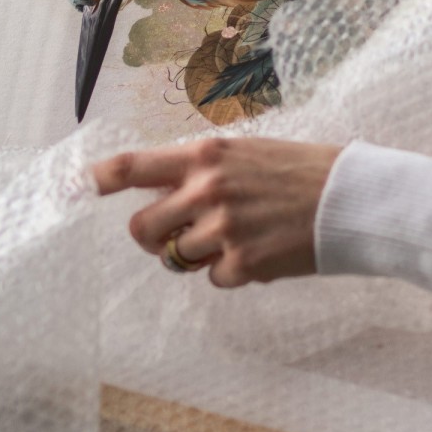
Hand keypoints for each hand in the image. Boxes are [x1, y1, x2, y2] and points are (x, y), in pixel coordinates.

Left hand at [91, 136, 341, 287]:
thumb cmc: (302, 170)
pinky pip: (212, 278)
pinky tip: (260, 252)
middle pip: (141, 228)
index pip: (134, 166)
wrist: (351, 198)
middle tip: (176, 234)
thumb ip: (203, 170)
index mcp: (206, 156)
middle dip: (152, 237)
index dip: (99, 179)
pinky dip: (229, 272)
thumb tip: (163, 191)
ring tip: (234, 238)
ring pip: (175, 258)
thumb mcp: (247, 153)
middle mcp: (207, 190)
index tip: (80, 187)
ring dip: (195, 255)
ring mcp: (223, 230)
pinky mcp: (242, 264)